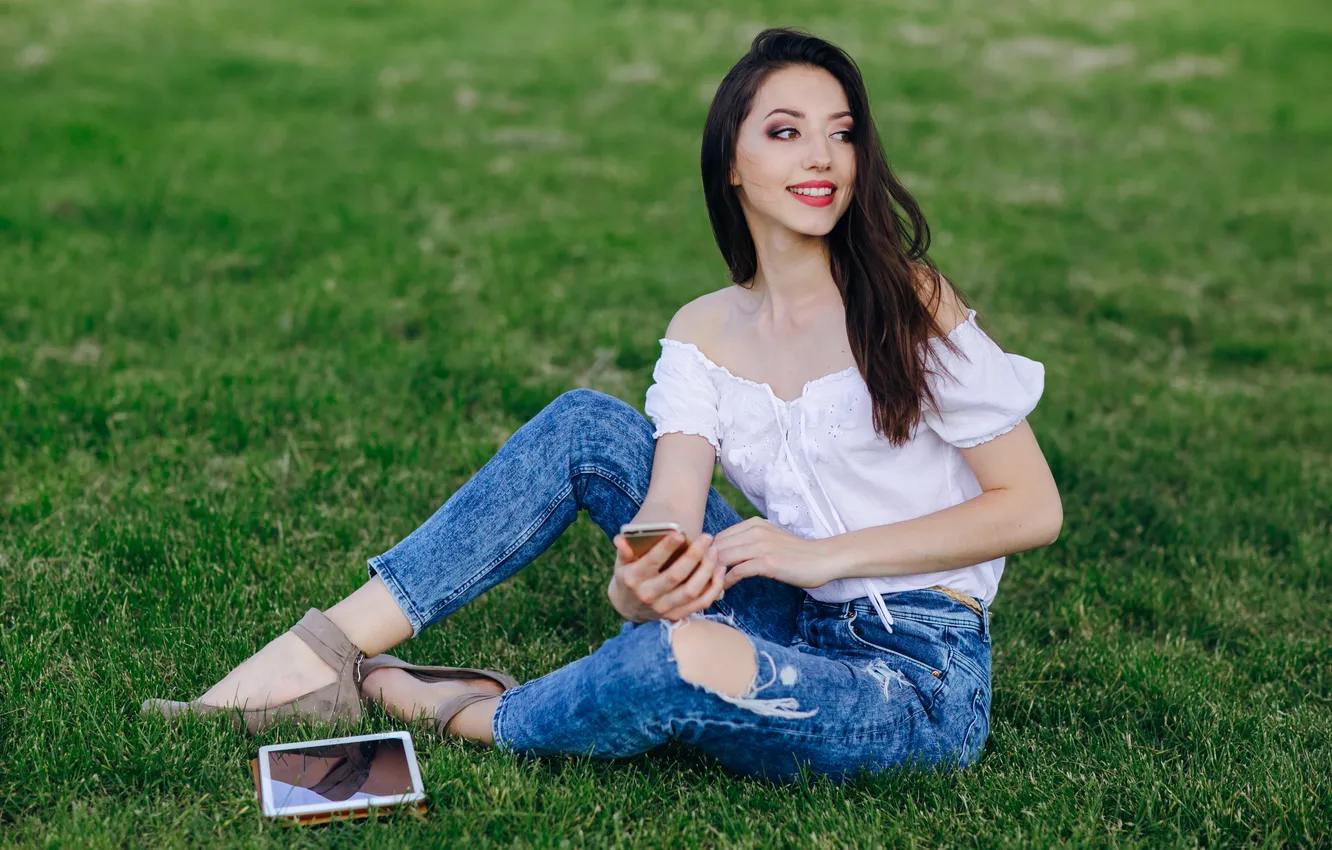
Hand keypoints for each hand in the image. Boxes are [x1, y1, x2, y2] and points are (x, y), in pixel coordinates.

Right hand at [609, 531, 725, 622]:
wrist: (629, 607)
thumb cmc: (629, 576)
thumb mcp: (621, 564)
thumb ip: (624, 551)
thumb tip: (620, 538)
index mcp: (633, 579)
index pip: (652, 561)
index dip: (666, 547)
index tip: (680, 533)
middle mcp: (648, 595)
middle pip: (676, 575)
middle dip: (694, 554)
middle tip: (707, 537)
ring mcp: (664, 608)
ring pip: (692, 590)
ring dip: (707, 569)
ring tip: (714, 550)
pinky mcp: (677, 616)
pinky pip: (702, 603)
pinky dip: (714, 587)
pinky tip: (720, 569)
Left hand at [713, 517, 831, 589]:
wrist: (822, 558)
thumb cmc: (795, 553)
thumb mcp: (770, 539)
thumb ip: (749, 542)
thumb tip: (725, 554)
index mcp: (753, 524)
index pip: (718, 537)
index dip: (707, 554)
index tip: (703, 569)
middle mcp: (754, 531)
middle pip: (716, 547)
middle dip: (705, 565)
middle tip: (699, 582)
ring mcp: (761, 546)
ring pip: (723, 558)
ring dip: (712, 575)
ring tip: (707, 588)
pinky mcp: (767, 562)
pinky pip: (736, 572)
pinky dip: (726, 582)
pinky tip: (723, 590)